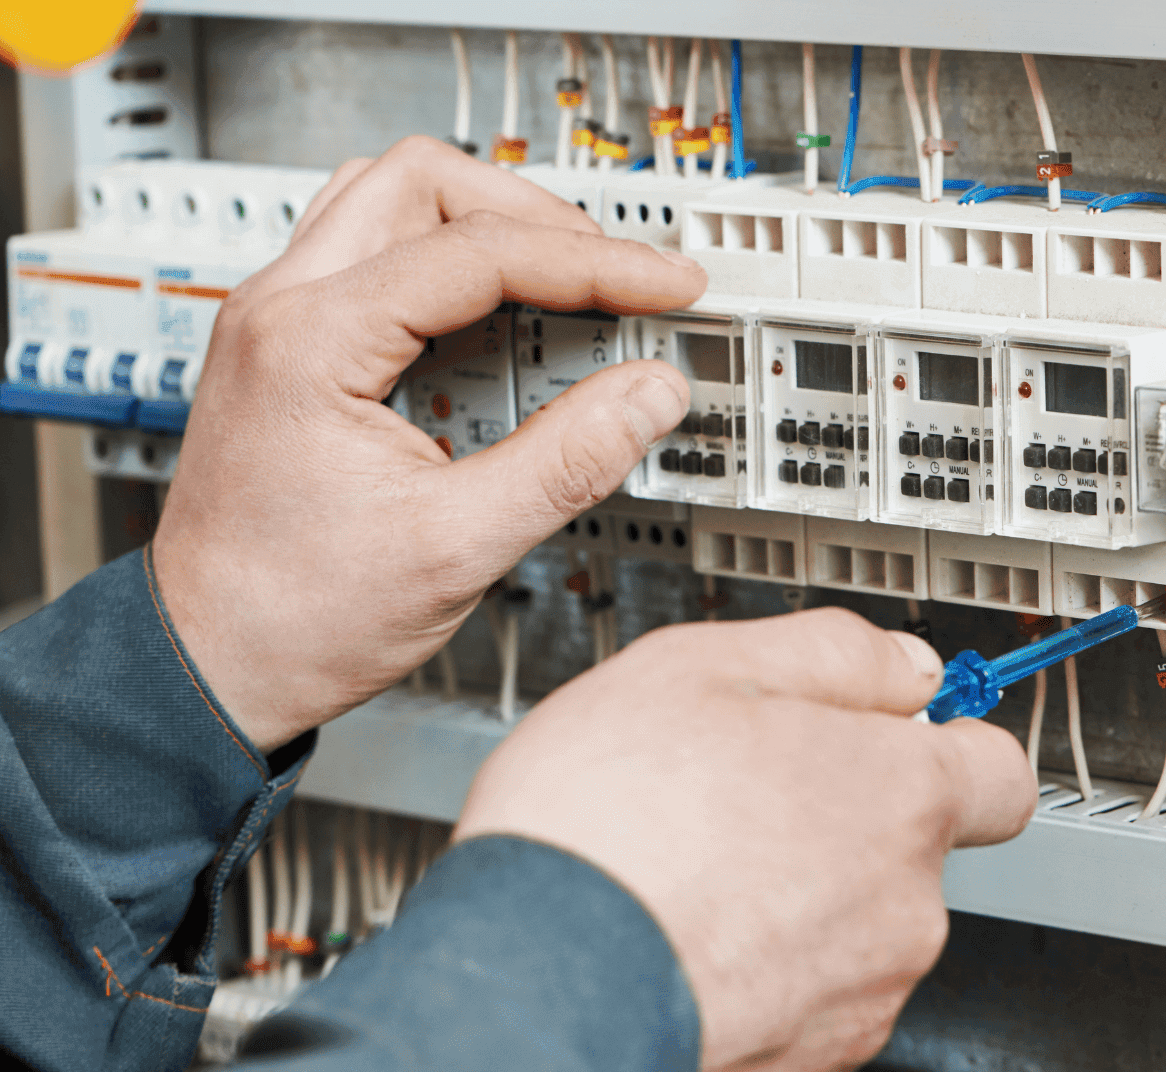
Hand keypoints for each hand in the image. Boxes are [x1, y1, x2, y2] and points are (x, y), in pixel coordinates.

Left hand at [151, 137, 706, 750]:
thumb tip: (650, 396)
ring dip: (488, 231)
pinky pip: (380, 259)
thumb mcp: (458, 547)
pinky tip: (501, 333)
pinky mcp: (294, 347)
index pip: (480, 252)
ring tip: (564, 292)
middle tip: (613, 277)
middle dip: (536, 218)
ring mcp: (280, 321)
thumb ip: (568, 461)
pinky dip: (453, 272)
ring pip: (394, 203)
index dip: (595, 263)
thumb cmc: (292, 617)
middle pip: (425, 182)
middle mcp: (281, 308)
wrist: (210, 664)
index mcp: (311, 341)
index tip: (666, 286)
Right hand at [454, 608, 1036, 1071]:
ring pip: (855, 919)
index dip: (949, 741)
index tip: (899, 730)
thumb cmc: (606, 829)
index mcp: (900, 795)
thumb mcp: (704, 666)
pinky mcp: (810, 1056)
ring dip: (796, 889)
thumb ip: (831, 653)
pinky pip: (806, 989)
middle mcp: (904, 904)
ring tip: (693, 863)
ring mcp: (861, 993)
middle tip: (741, 789)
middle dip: (841, 813)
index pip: (1001, 769)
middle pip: (911, 844)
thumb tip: (903, 666)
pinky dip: (760, 961)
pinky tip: (683, 928)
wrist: (535, 983)